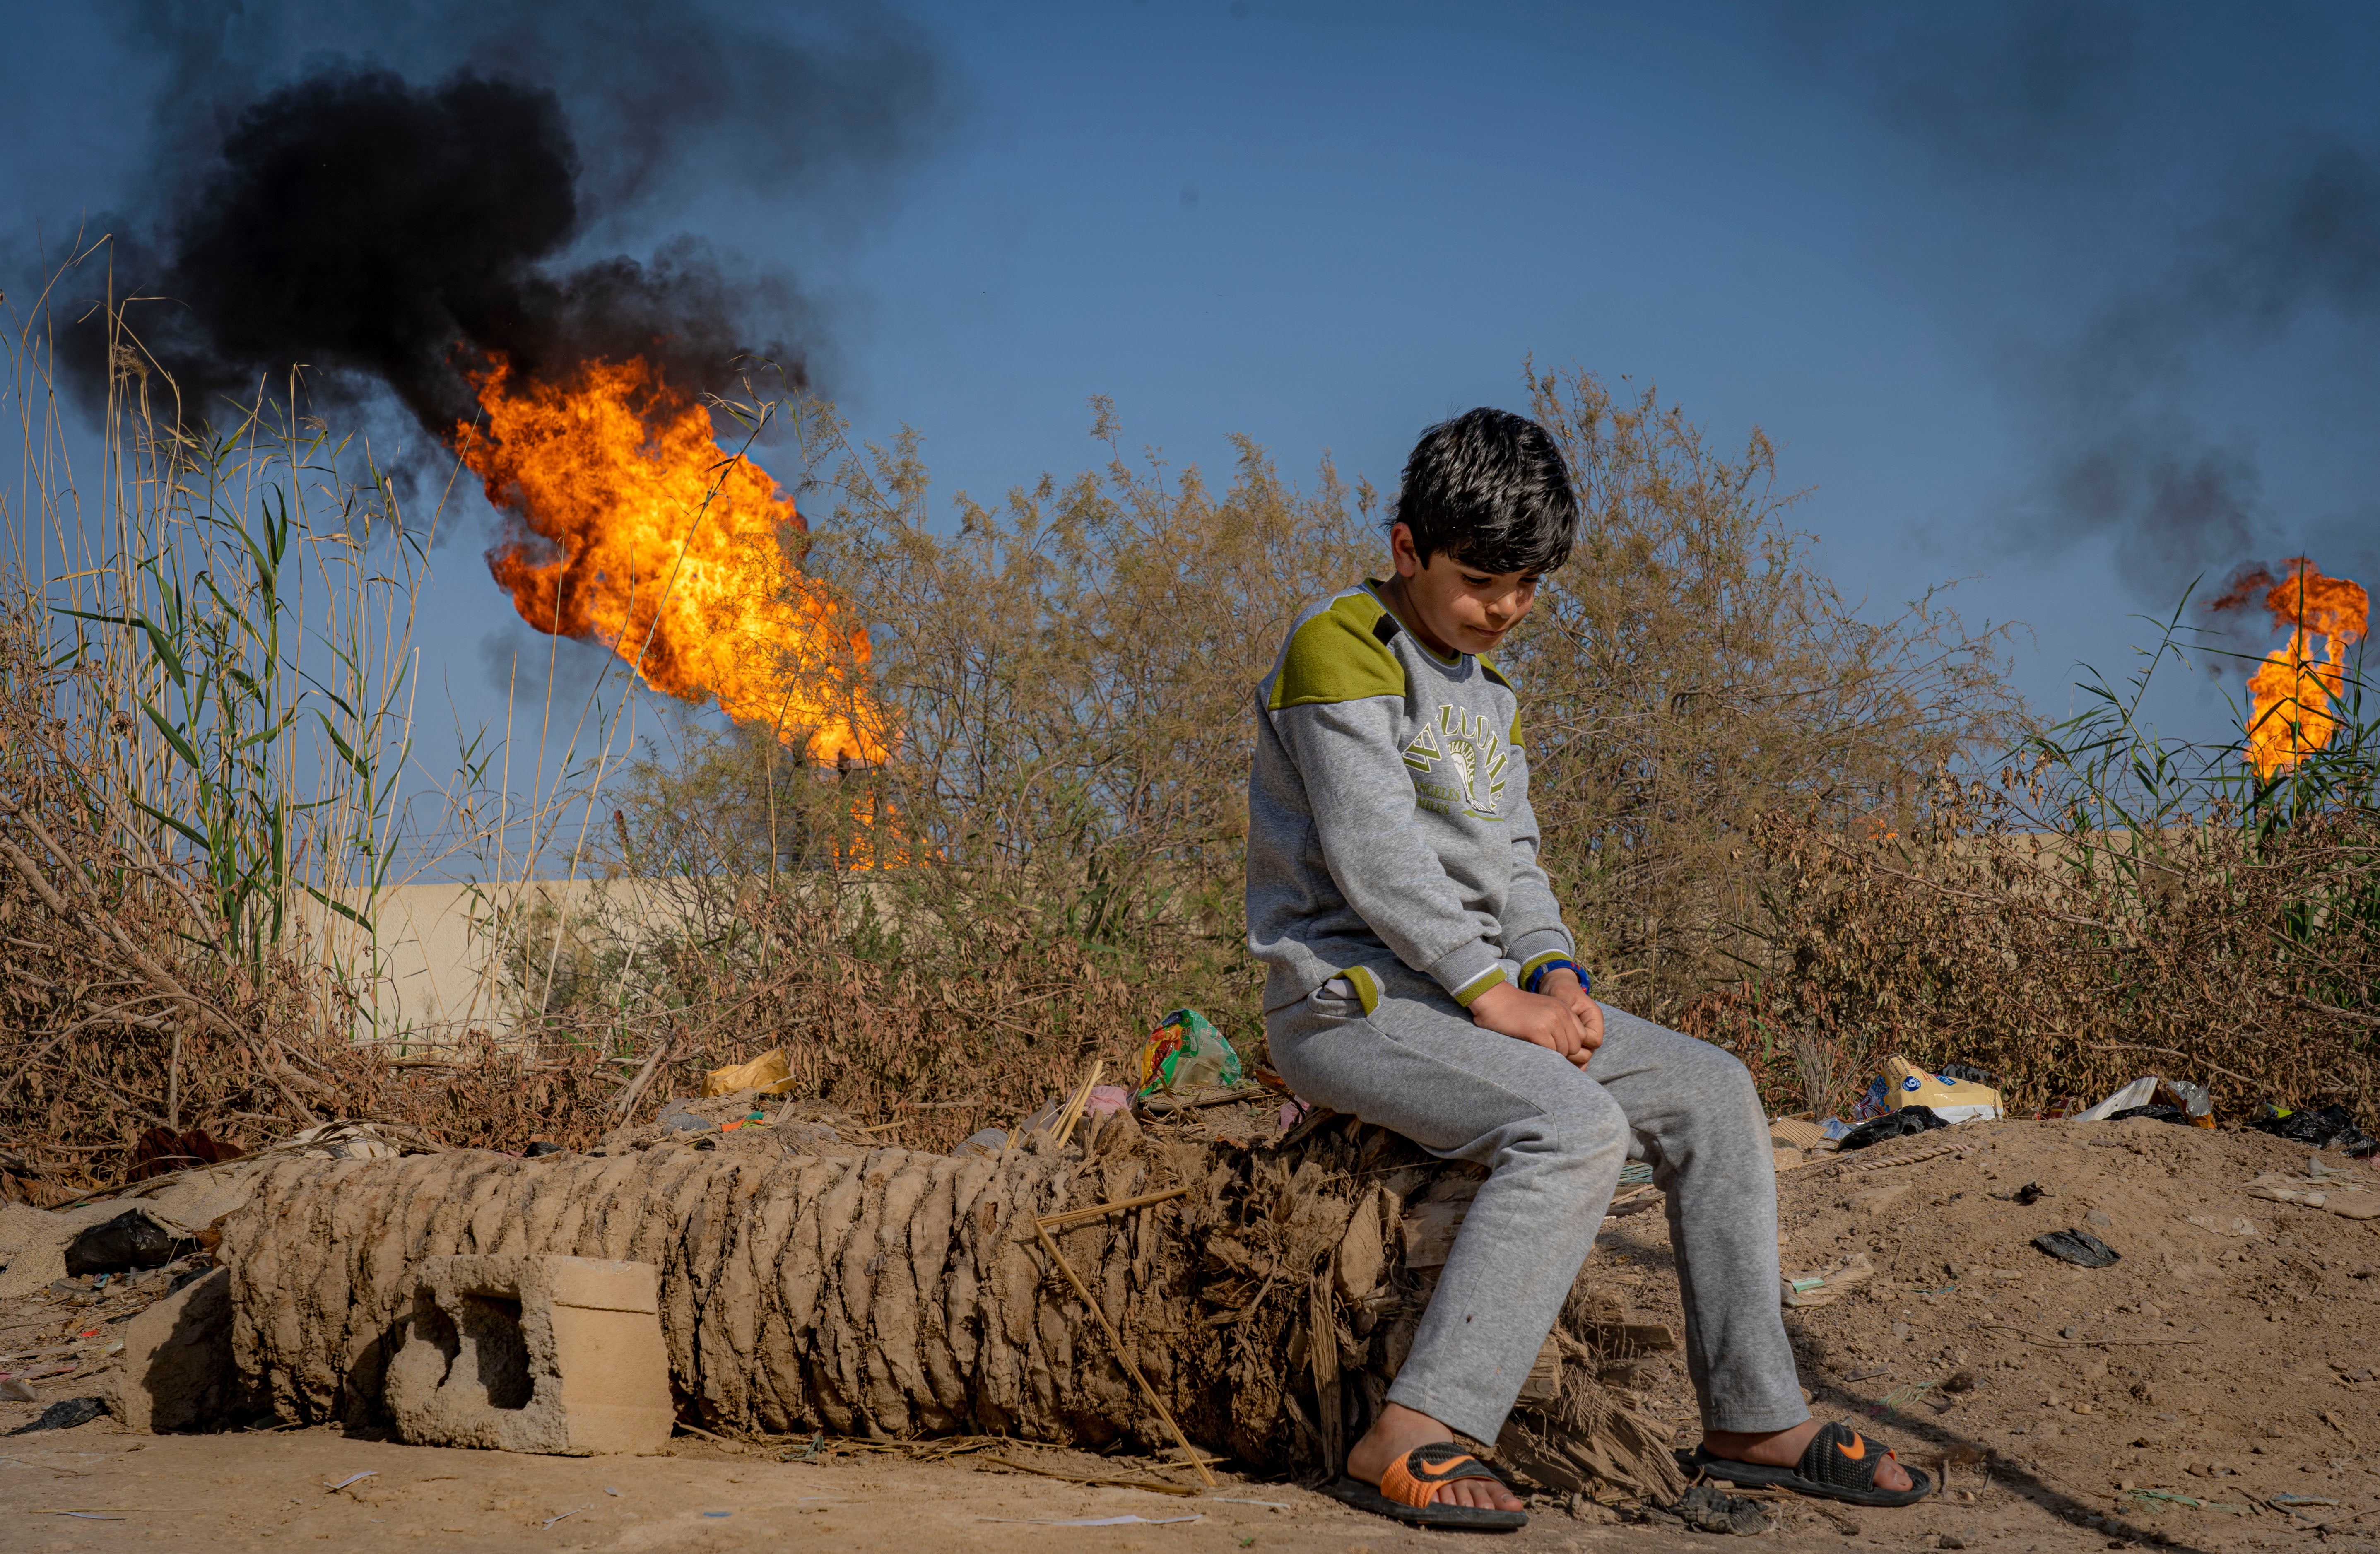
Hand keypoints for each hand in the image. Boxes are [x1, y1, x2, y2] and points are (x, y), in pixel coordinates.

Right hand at [1467, 979, 1594, 1066]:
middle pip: (1575, 1046)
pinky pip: (1550, 1053)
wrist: (1492, 998)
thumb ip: (1558, 1024)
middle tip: (1544, 1050)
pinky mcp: (1538, 1031)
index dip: (1570, 1046)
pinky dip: (1542, 1055)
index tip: (1555, 1047)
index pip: (1582, 1036)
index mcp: (1564, 1007)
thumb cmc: (1513, 1009)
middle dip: (1562, 1053)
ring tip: (1535, 1047)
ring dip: (1551, 1055)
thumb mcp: (1543, 1010)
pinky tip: (1530, 1047)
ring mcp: (1551, 1021)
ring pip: (1563, 1052)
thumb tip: (1570, 1050)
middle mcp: (1561, 1013)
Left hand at [1537, 969, 1603, 1057]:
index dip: (1580, 1043)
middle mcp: (1591, 1030)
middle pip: (1588, 1052)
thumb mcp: (1562, 995)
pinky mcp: (1572, 1041)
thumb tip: (1563, 1030)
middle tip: (1553, 1054)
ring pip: (1580, 1058)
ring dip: (1567, 1061)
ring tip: (1551, 1060)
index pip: (1594, 1040)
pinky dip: (1564, 1061)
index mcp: (1594, 1018)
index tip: (1561, 1039)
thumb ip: (1565, 1012)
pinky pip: (1573, 1057)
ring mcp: (1582, 1038)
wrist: (1554, 987)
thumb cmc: (1560, 989)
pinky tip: (1551, 1062)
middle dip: (1572, 1055)